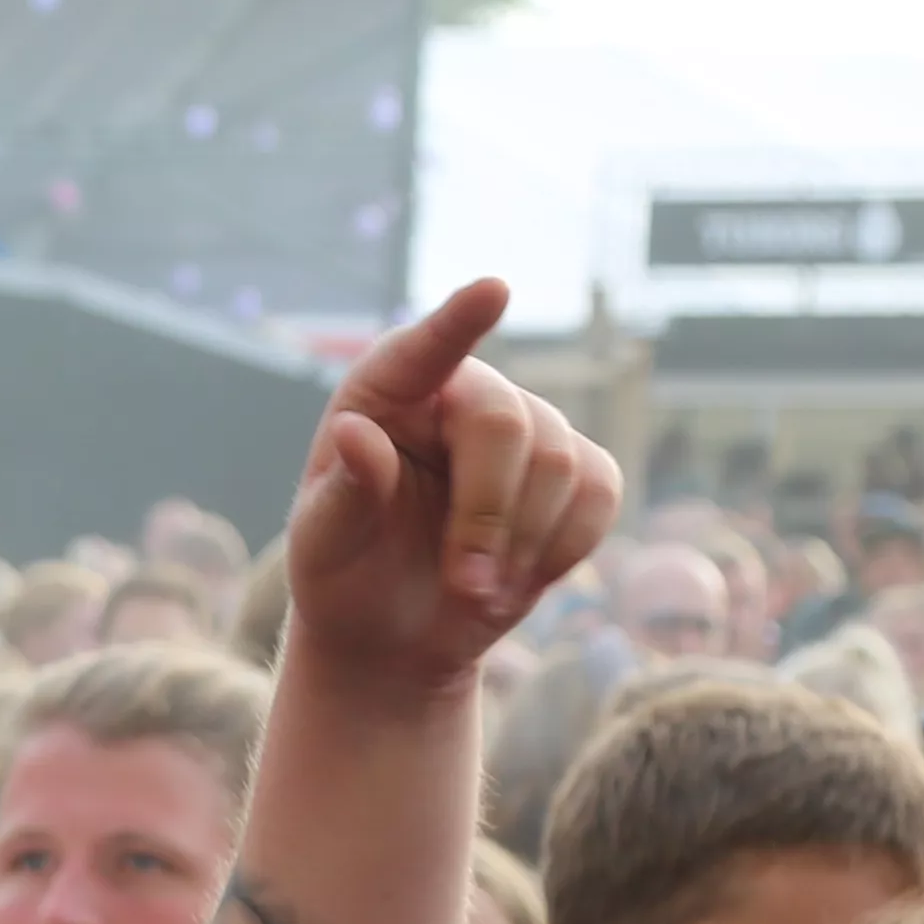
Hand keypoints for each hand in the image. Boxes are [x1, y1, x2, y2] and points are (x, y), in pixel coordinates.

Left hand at [276, 279, 620, 706]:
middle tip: (464, 586)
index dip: (459, 322)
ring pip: (561, 463)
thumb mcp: (324, 545)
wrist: (393, 632)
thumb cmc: (344, 576)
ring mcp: (526, 424)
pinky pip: (599, 492)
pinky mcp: (575, 466)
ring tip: (474, 591)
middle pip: (506, 425)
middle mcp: (460, 392)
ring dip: (520, 545)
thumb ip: (343, 493)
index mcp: (385, 394)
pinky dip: (562, 550)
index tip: (492, 291)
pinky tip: (515, 578)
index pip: (421, 351)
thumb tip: (355, 431)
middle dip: (488, 515)